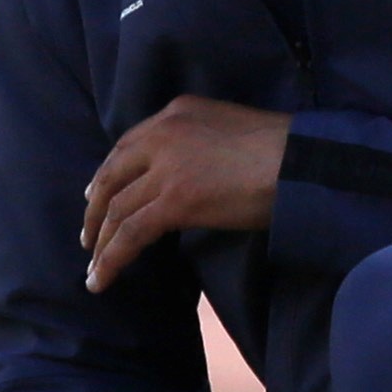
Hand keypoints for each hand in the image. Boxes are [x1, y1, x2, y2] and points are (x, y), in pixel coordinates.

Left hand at [80, 96, 289, 290]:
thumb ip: (203, 145)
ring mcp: (167, 167)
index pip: (129, 144)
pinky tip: (102, 279)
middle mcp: (164, 134)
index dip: (109, 173)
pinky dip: (112, 259)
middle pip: (113, 174)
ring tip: (94, 268)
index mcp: (178, 112)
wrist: (302, 161)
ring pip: (117, 209)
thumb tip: (193, 178)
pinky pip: (130, 234)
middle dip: (95, 209)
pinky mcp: (175, 200)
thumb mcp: (232, 131)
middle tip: (88, 235)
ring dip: (101, 242)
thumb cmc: (285, 151)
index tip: (98, 196)